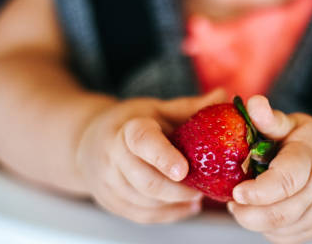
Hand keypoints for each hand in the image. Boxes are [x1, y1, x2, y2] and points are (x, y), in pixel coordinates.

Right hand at [75, 89, 226, 223]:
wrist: (88, 142)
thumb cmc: (131, 123)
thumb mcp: (158, 110)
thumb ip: (190, 107)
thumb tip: (224, 96)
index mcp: (127, 129)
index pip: (142, 143)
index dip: (163, 157)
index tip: (184, 169)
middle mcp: (112, 157)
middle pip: (145, 181)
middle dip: (178, 189)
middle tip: (203, 186)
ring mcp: (108, 183)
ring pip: (145, 202)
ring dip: (176, 203)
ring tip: (198, 195)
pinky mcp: (112, 203)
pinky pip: (143, 216)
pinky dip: (169, 214)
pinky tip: (187, 206)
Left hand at [227, 96, 311, 242]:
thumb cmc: (311, 144)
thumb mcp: (294, 125)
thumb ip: (271, 119)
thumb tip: (253, 104)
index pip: (287, 180)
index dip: (260, 191)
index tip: (237, 192)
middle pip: (281, 213)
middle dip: (249, 212)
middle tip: (232, 200)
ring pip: (279, 228)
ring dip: (253, 219)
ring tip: (243, 203)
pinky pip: (282, 237)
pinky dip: (265, 227)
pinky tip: (260, 210)